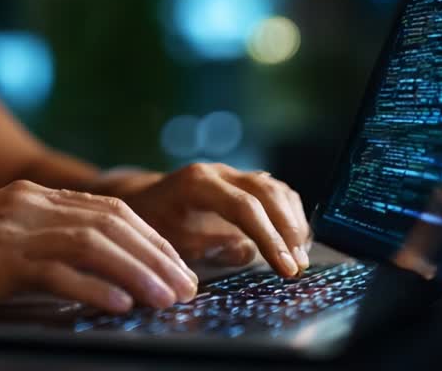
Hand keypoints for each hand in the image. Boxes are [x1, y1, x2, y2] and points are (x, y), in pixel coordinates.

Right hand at [0, 180, 198, 313]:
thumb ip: (40, 242)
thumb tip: (93, 271)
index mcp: (30, 196)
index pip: (109, 209)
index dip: (151, 237)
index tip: (178, 266)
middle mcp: (27, 204)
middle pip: (112, 222)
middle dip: (157, 254)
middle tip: (188, 287)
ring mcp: (11, 230)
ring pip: (93, 243)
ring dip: (138, 271)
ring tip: (168, 298)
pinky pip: (56, 271)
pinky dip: (93, 288)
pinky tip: (119, 305)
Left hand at [113, 163, 311, 276]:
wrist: (142, 198)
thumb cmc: (155, 222)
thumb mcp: (172, 241)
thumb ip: (208, 247)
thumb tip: (248, 252)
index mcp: (197, 183)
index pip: (245, 206)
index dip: (269, 238)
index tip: (286, 269)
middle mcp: (220, 172)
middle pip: (268, 193)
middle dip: (287, 232)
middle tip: (297, 268)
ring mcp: (233, 173)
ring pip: (277, 190)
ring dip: (293, 224)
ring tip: (299, 258)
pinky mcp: (243, 182)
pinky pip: (276, 193)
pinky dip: (290, 216)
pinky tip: (294, 243)